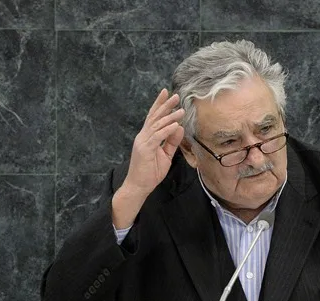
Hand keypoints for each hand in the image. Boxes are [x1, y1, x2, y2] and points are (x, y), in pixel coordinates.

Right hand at [115, 89, 184, 210]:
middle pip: (154, 116)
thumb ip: (172, 142)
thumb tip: (179, 127)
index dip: (160, 105)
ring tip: (181, 110)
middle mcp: (143, 136)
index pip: (153, 117)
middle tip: (175, 95)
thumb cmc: (150, 173)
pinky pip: (157, 137)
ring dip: (169, 117)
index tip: (167, 93)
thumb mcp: (165, 155)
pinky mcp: (144, 149)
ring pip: (157, 125)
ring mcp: (142, 142)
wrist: (138, 187)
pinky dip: (167, 130)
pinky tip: (175, 125)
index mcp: (147, 136)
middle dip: (165, 105)